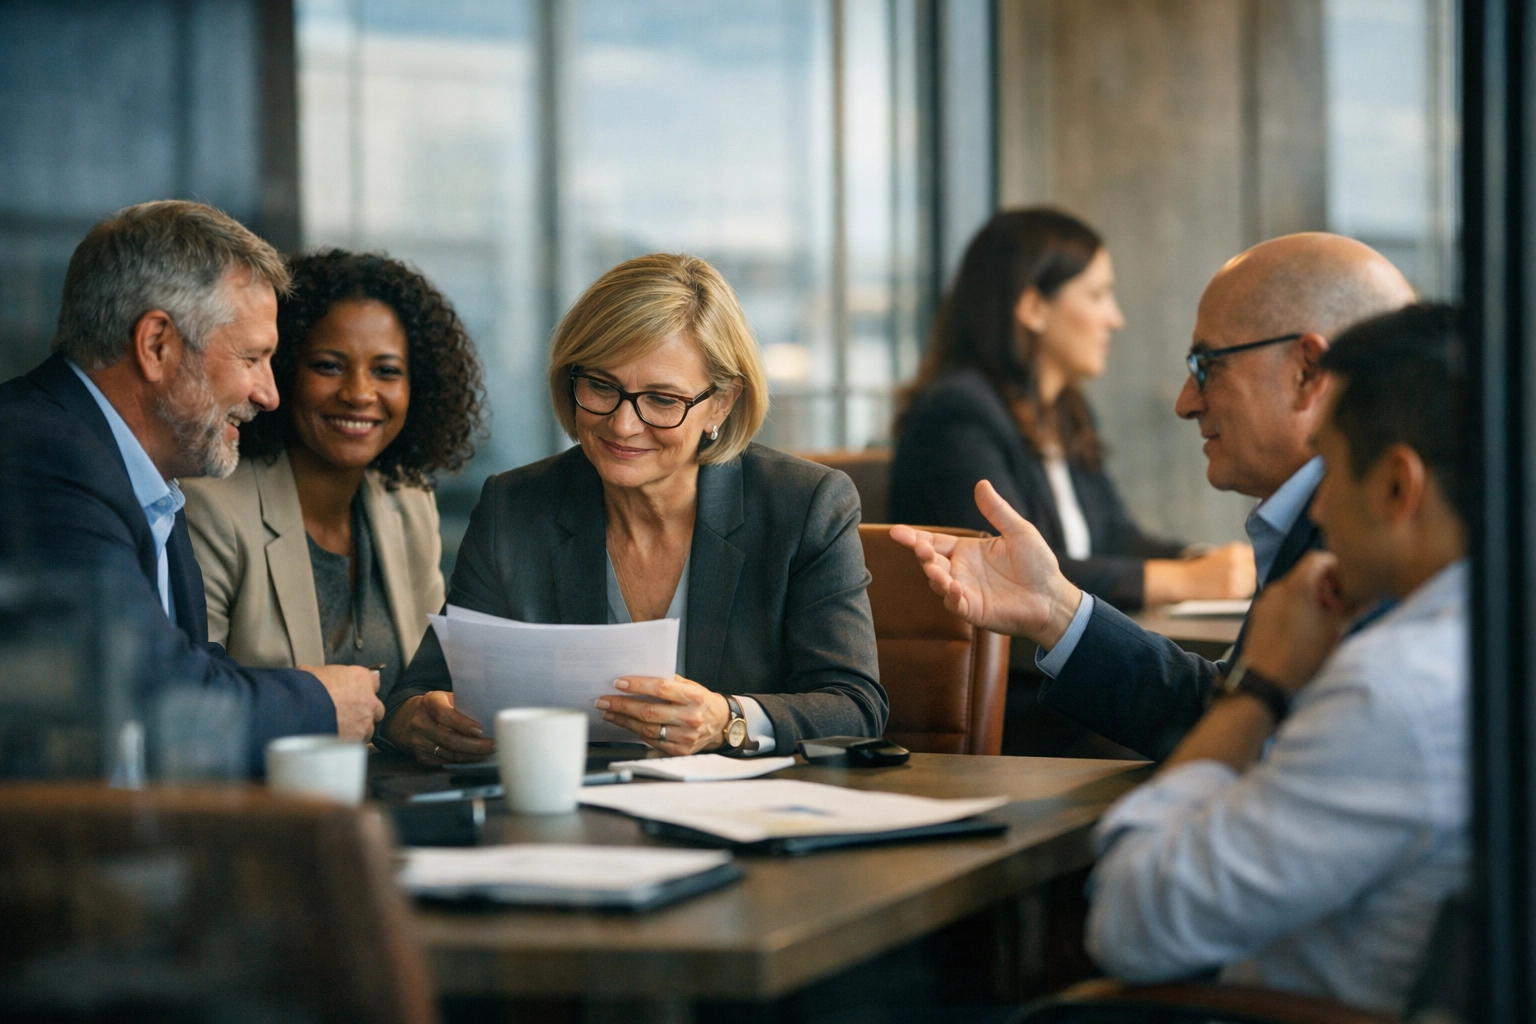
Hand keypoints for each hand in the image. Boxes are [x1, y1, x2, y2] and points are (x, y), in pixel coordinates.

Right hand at [302, 664, 384, 740]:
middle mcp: (368, 699)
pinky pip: (360, 741)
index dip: (363, 688)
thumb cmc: (305, 689)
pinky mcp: (359, 737)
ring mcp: (366, 720)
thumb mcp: (312, 672)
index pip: (374, 681)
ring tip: (341, 729)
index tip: (355, 692)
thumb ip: (321, 674)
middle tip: (348, 713)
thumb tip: (309, 674)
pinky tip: (338, 739)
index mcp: (360, 678)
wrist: (300, 711)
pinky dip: (352, 741)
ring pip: (370, 726)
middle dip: (364, 711)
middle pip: (375, 706)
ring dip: (359, 728)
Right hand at [384, 691, 495, 764]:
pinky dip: (462, 760)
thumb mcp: (447, 697)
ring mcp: (418, 741)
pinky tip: (475, 756)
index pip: (444, 714)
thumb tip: (491, 714)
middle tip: (493, 745)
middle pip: (449, 739)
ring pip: (449, 754)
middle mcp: (420, 722)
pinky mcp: (420, 755)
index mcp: (429, 702)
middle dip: (475, 745)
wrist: (409, 717)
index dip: (462, 724)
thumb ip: (463, 704)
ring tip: (489, 752)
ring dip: (472, 755)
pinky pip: (445, 761)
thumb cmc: (438, 706)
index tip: (480, 731)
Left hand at [595, 675, 730, 754]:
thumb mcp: (690, 686)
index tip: (618, 683)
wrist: (720, 724)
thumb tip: (636, 677)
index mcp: (694, 696)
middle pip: (649, 711)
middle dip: (622, 705)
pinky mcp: (680, 750)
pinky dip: (635, 732)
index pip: (661, 688)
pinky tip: (625, 723)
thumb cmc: (701, 701)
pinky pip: (652, 741)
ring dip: (624, 720)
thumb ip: (668, 682)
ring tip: (609, 712)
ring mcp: (686, 737)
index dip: (637, 685)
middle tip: (604, 700)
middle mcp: (691, 717)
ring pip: (647, 729)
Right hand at [889, 480, 1082, 647]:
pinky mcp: (973, 610)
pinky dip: (951, 597)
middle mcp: (960, 570)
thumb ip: (997, 511)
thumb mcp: (1018, 531)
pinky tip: (953, 588)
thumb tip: (981, 484)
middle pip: (931, 561)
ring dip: (934, 575)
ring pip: (938, 583)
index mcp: (966, 550)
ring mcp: (964, 591)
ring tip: (935, 569)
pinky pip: (955, 604)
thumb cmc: (1037, 564)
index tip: (897, 532)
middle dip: (922, 554)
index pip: (934, 541)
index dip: (915, 537)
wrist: (1052, 596)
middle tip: (920, 548)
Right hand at [1143, 542, 1256, 603]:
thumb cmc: (1204, 569)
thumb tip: (1264, 563)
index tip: (1250, 567)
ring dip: (1249, 584)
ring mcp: (1235, 576)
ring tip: (1231, 583)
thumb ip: (1243, 556)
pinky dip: (1242, 592)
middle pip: (1258, 569)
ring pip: (1254, 581)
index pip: (1258, 555)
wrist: (1186, 581)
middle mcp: (1236, 561)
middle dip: (1253, 573)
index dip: (1256, 562)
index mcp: (1235, 549)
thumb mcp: (1223, 554)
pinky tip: (1229, 589)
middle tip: (1239, 577)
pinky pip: (1247, 592)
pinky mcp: (1233, 591)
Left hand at [1240, 551, 1351, 692]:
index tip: (1346, 584)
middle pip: (1306, 573)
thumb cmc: (1300, 656)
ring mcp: (1265, 601)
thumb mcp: (1334, 630)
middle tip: (1337, 608)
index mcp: (1296, 587)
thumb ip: (1352, 606)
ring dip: (1311, 598)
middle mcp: (1277, 589)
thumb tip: (1369, 594)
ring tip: (1322, 622)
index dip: (1336, 566)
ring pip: (1294, 589)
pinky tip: (1304, 630)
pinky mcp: (1259, 615)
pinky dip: (1296, 607)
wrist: (1265, 680)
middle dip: (1325, 586)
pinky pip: (1281, 602)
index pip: (1317, 558)